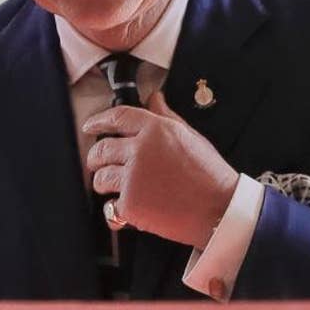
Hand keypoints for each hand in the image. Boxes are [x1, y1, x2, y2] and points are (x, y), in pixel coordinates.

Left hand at [83, 91, 238, 249]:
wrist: (219, 209)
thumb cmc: (210, 175)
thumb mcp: (191, 136)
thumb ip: (166, 116)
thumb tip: (154, 99)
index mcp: (155, 129)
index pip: (118, 117)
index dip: (99, 121)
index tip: (90, 126)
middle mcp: (140, 150)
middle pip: (101, 148)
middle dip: (96, 156)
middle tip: (98, 163)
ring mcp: (133, 177)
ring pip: (100, 177)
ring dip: (103, 183)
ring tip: (114, 188)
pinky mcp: (131, 204)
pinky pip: (110, 207)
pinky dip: (115, 211)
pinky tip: (126, 211)